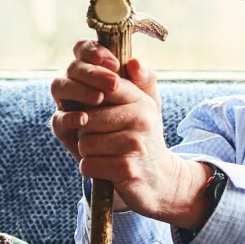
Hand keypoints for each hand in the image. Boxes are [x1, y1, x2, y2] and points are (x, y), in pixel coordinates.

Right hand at [50, 39, 161, 161]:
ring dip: (78, 89)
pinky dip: (69, 116)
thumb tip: (134, 62)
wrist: (135, 156)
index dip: (94, 51)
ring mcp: (67, 105)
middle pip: (72, 67)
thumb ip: (145, 80)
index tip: (114, 63)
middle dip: (92, 72)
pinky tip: (84, 119)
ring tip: (99, 99)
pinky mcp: (62, 128)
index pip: (85, 50)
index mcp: (95, 71)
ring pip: (59, 86)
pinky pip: (58, 118)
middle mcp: (77, 84)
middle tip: (113, 83)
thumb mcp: (148, 100)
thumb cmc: (140, 121)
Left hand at [51, 40, 209, 227]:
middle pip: (87, 118)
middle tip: (101, 139)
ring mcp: (134, 144)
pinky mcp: (126, 169)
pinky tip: (106, 169)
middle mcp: (141, 118)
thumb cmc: (141, 141)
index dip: (87, 93)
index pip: (105, 85)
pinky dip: (91, 169)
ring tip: (106, 154)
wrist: (160, 181)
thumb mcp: (142, 109)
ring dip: (88, 152)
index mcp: (140, 100)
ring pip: (85, 142)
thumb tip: (133, 62)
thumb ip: (135, 83)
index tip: (89, 106)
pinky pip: (88, 164)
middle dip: (86, 132)